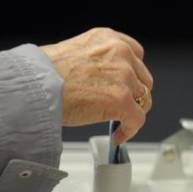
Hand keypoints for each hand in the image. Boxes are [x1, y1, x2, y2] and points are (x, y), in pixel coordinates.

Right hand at [41, 28, 152, 143]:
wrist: (34, 87)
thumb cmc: (45, 73)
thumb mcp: (77, 54)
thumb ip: (98, 62)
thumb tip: (106, 80)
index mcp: (109, 40)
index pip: (136, 55)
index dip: (134, 74)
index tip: (129, 85)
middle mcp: (120, 54)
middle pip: (143, 79)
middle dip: (134, 94)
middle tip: (122, 106)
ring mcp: (124, 77)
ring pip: (143, 99)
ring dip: (131, 112)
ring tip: (118, 121)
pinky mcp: (122, 100)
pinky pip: (137, 119)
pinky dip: (130, 129)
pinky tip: (118, 135)